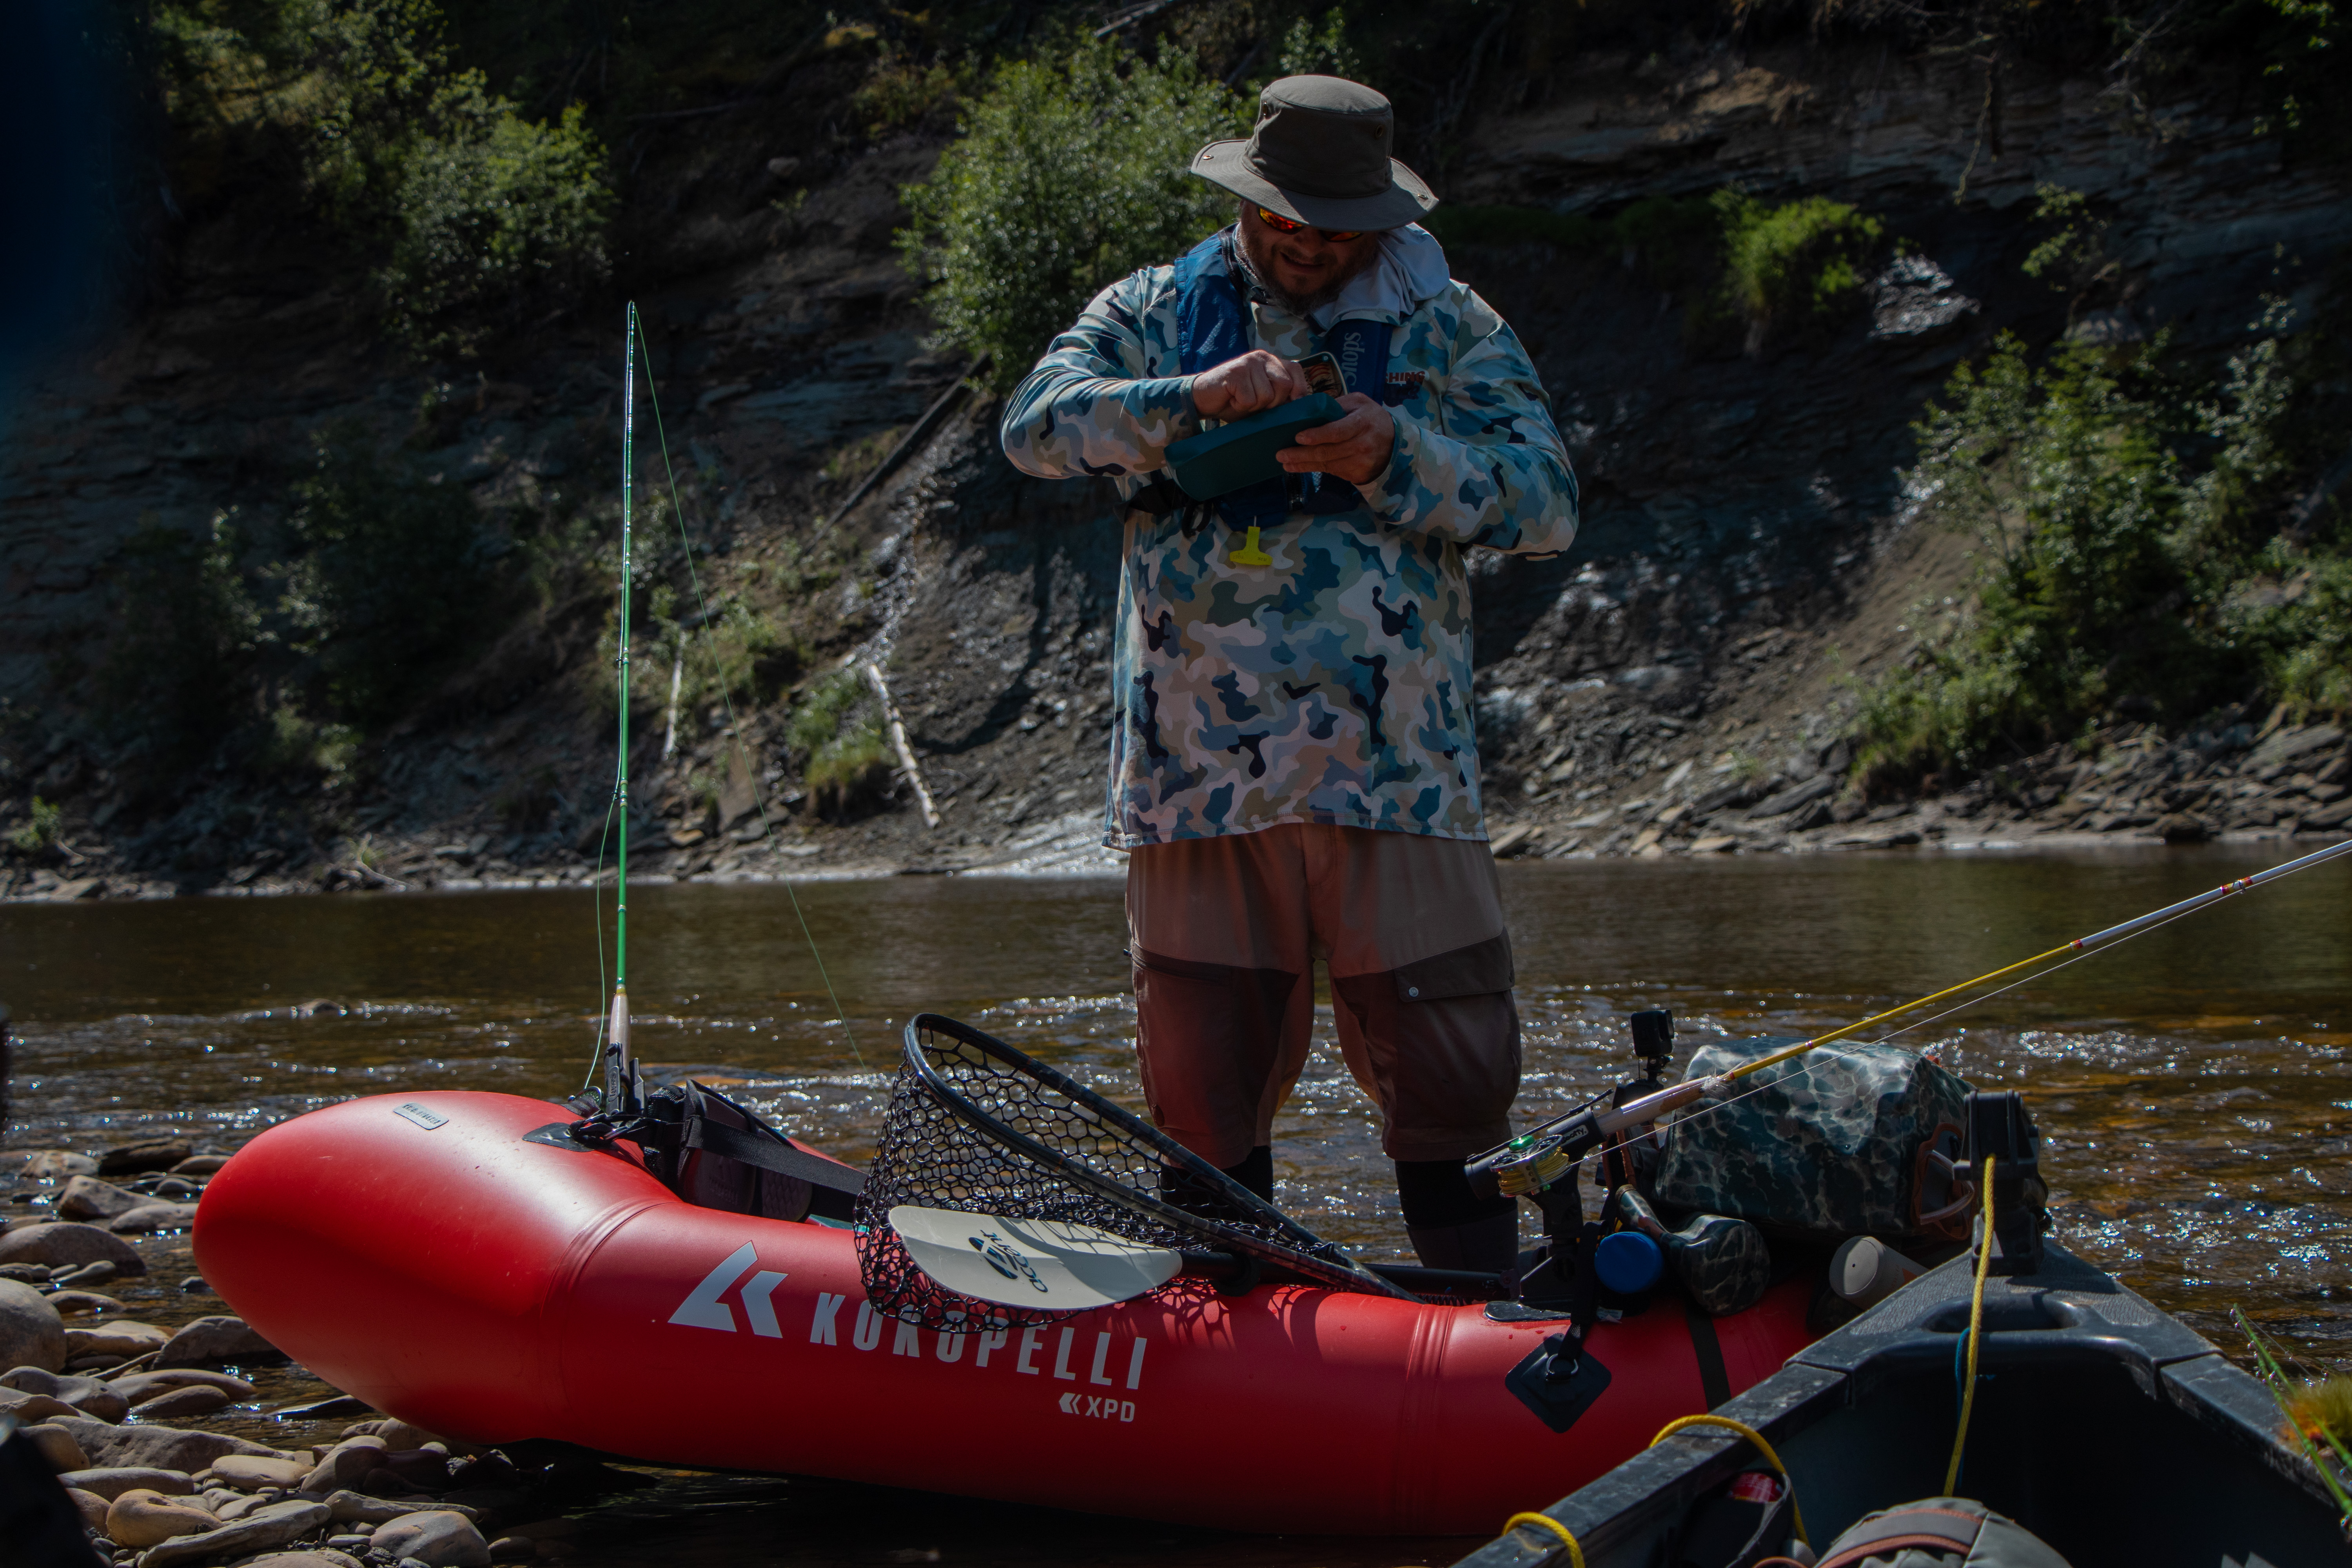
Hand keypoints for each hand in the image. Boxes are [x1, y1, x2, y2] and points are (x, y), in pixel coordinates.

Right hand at [1191, 350, 1307, 420]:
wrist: (1203, 398)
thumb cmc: (1234, 399)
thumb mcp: (1262, 397)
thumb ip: (1279, 395)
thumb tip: (1300, 405)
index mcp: (1271, 361)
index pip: (1296, 370)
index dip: (1299, 389)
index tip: (1293, 403)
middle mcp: (1261, 357)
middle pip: (1284, 385)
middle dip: (1273, 403)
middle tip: (1256, 403)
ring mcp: (1248, 362)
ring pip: (1267, 395)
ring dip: (1254, 406)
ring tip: (1241, 399)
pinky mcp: (1236, 372)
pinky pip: (1249, 399)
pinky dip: (1240, 406)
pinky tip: (1232, 399)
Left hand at [1278, 392, 1393, 486]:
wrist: (1394, 444)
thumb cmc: (1371, 418)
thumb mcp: (1359, 403)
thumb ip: (1336, 404)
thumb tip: (1308, 407)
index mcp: (1362, 422)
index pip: (1337, 431)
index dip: (1317, 435)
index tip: (1299, 437)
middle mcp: (1362, 444)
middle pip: (1328, 451)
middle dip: (1301, 454)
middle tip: (1281, 454)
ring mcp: (1360, 461)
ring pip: (1327, 464)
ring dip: (1303, 464)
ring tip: (1285, 462)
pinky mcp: (1356, 473)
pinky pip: (1331, 471)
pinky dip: (1312, 469)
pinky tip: (1298, 467)